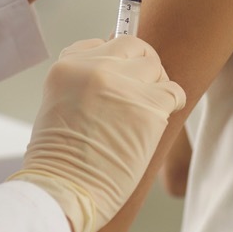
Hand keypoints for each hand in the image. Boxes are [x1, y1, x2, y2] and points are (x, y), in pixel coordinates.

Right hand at [9, 37, 185, 231]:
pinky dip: (172, 103)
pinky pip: (173, 91)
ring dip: (156, 87)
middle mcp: (94, 68)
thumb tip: (120, 71)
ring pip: (155, 67)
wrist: (63, 189)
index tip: (121, 76)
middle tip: (142, 90)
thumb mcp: (59, 105)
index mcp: (67, 66)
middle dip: (142, 66)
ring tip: (144, 112)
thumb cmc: (60, 160)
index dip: (117, 59)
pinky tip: (159, 119)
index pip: (104, 42)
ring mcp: (121, 86)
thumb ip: (84, 82)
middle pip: (134, 47)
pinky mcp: (147, 107)